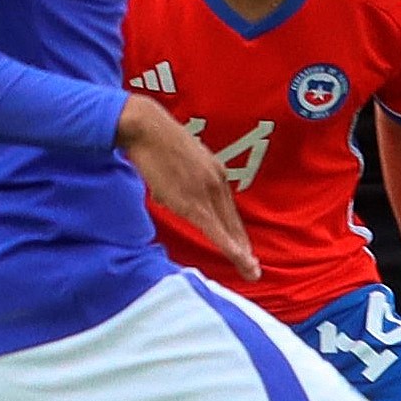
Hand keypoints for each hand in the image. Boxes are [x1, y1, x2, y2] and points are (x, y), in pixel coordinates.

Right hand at [118, 95, 254, 278]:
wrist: (147, 128)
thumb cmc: (156, 142)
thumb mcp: (178, 163)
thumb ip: (182, 183)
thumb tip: (172, 197)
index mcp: (215, 173)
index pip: (228, 211)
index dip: (236, 233)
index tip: (243, 250)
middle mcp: (216, 183)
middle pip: (233, 223)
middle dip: (243, 248)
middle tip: (253, 270)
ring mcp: (206, 192)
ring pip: (227, 229)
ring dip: (240, 254)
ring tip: (250, 272)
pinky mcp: (192, 200)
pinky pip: (213, 229)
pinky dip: (228, 245)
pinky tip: (239, 258)